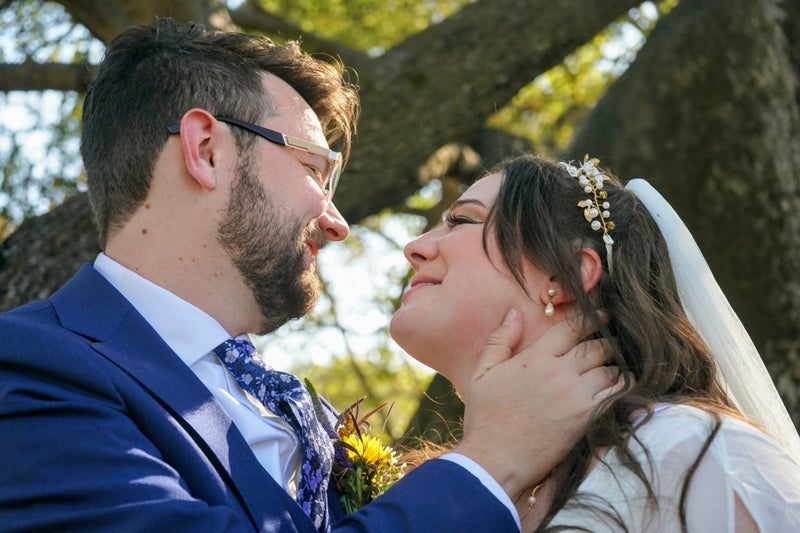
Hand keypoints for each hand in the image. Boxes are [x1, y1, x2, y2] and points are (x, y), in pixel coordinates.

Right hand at [453, 309, 619, 497]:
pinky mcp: (587, 418)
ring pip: (609, 370)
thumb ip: (499, 340)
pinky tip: (623, 386)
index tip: (602, 316)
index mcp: (534, 357)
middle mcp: (558, 372)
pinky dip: (623, 387)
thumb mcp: (481, 374)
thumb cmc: (485, 418)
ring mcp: (575, 395)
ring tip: (617, 365)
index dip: (590, 319)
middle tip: (614, 341)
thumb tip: (514, 313)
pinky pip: (615, 395)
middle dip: (607, 342)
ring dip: (615, 365)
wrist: (495, 460)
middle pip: (595, 347)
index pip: (570, 329)